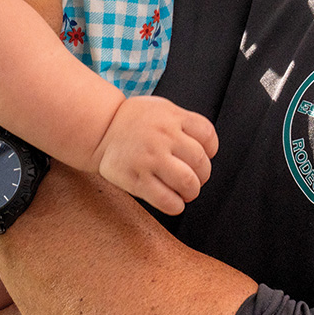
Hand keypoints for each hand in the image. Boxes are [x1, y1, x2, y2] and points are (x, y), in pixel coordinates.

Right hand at [98, 96, 217, 215]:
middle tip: (195, 178)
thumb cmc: (136, 120)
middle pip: (200, 161)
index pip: (208, 135)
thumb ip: (184, 123)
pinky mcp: (136, 179)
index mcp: (173, 117)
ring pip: (187, 182)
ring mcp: (150, 158)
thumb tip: (208, 148)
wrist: (102, 128)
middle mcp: (164, 136)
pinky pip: (166, 200)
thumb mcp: (163, 109)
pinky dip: (176, 206)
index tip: (205, 156)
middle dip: (203, 175)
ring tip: (186, 192)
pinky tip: (173, 202)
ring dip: (192, 191)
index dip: (211, 150)